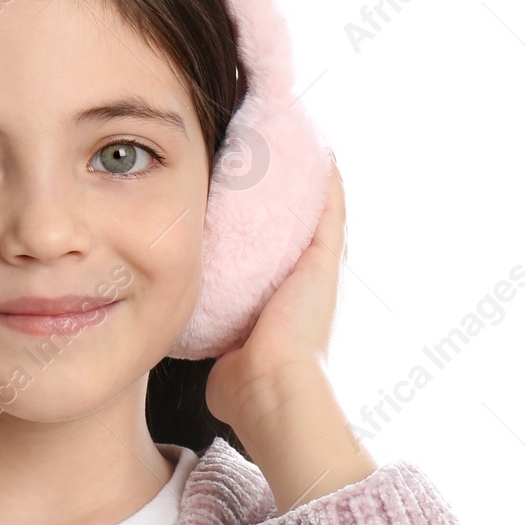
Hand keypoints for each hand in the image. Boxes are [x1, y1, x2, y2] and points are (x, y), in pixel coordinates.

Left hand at [204, 155, 374, 506]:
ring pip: (311, 209)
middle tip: (264, 155)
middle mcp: (303, 282)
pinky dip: (323, 175)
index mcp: (281, 304)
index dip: (260, 225)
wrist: (269, 386)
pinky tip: (317, 145)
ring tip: (290, 139)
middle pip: (293, 225)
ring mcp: (316, 267)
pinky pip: (328, 204)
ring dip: (302, 177)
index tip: (243, 196)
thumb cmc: (242, 385)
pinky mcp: (322, 255)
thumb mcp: (220, 355)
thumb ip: (212, 346)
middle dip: (280, 193)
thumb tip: (196, 350)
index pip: (269, 253)